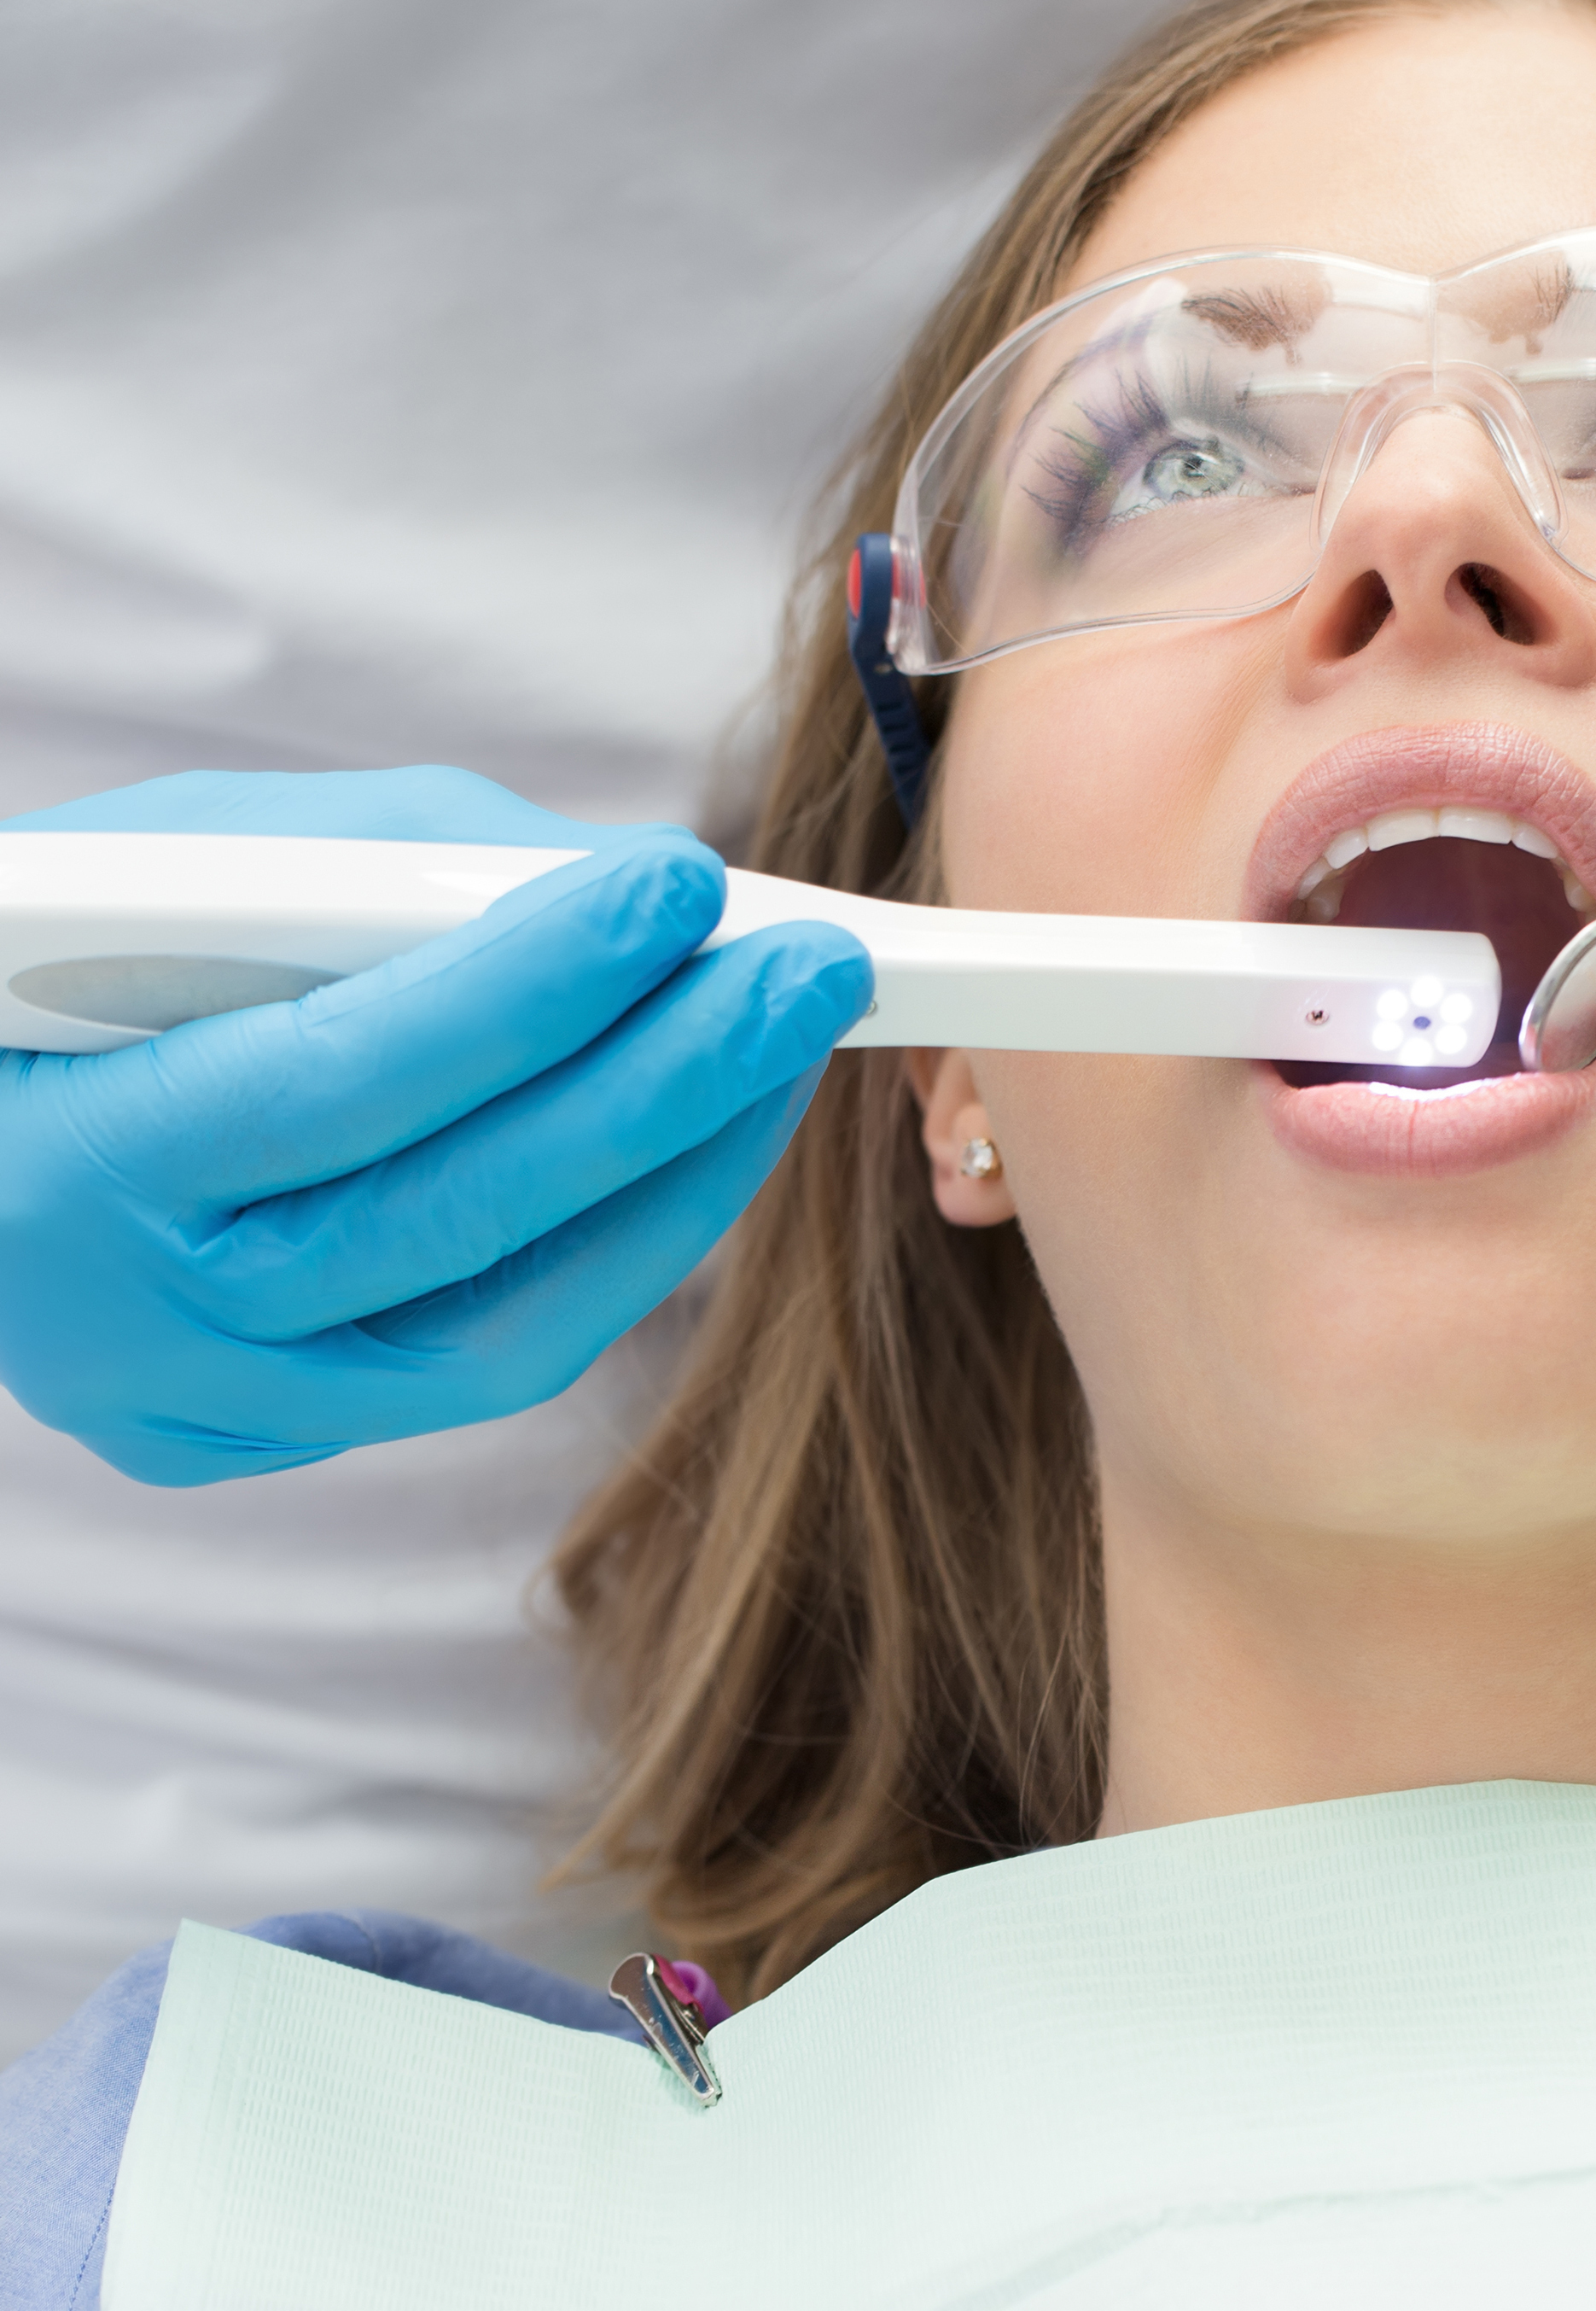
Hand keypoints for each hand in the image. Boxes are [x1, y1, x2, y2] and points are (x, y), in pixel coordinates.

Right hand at [0, 768, 870, 1481]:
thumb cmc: (35, 966)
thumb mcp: (152, 871)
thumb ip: (370, 873)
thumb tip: (611, 882)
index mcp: (77, 1163)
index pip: (342, 1080)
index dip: (524, 985)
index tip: (677, 881)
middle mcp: (146, 1323)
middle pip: (454, 1213)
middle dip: (659, 1081)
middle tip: (804, 969)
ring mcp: (210, 1406)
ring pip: (499, 1324)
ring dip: (673, 1175)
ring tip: (781, 1048)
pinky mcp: (260, 1438)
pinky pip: (478, 1359)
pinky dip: (605, 1249)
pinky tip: (694, 1143)